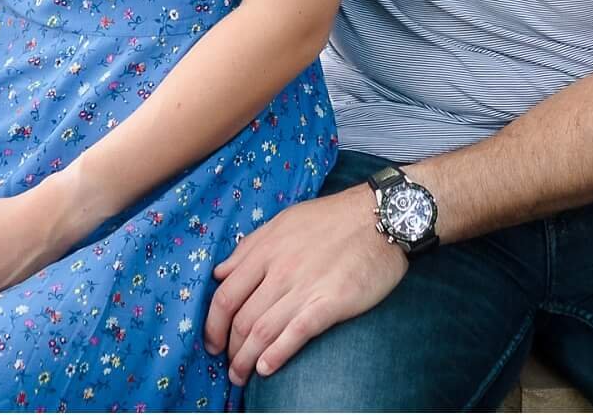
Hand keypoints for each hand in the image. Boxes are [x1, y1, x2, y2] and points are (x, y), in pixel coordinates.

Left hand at [205, 187, 406, 385]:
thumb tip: (220, 272)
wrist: (380, 216)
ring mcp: (304, 287)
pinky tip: (266, 369)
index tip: (212, 342)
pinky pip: (295, 334)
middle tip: (229, 366)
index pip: (225, 296)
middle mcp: (279, 270)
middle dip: (229, 349)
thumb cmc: (332, 217)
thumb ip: (250, 246)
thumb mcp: (284, 220)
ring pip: (262, 331)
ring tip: (242, 376)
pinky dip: (276, 356)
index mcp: (265, 249)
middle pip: (241, 319)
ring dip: (246, 360)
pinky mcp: (330, 303)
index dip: (212, 325)